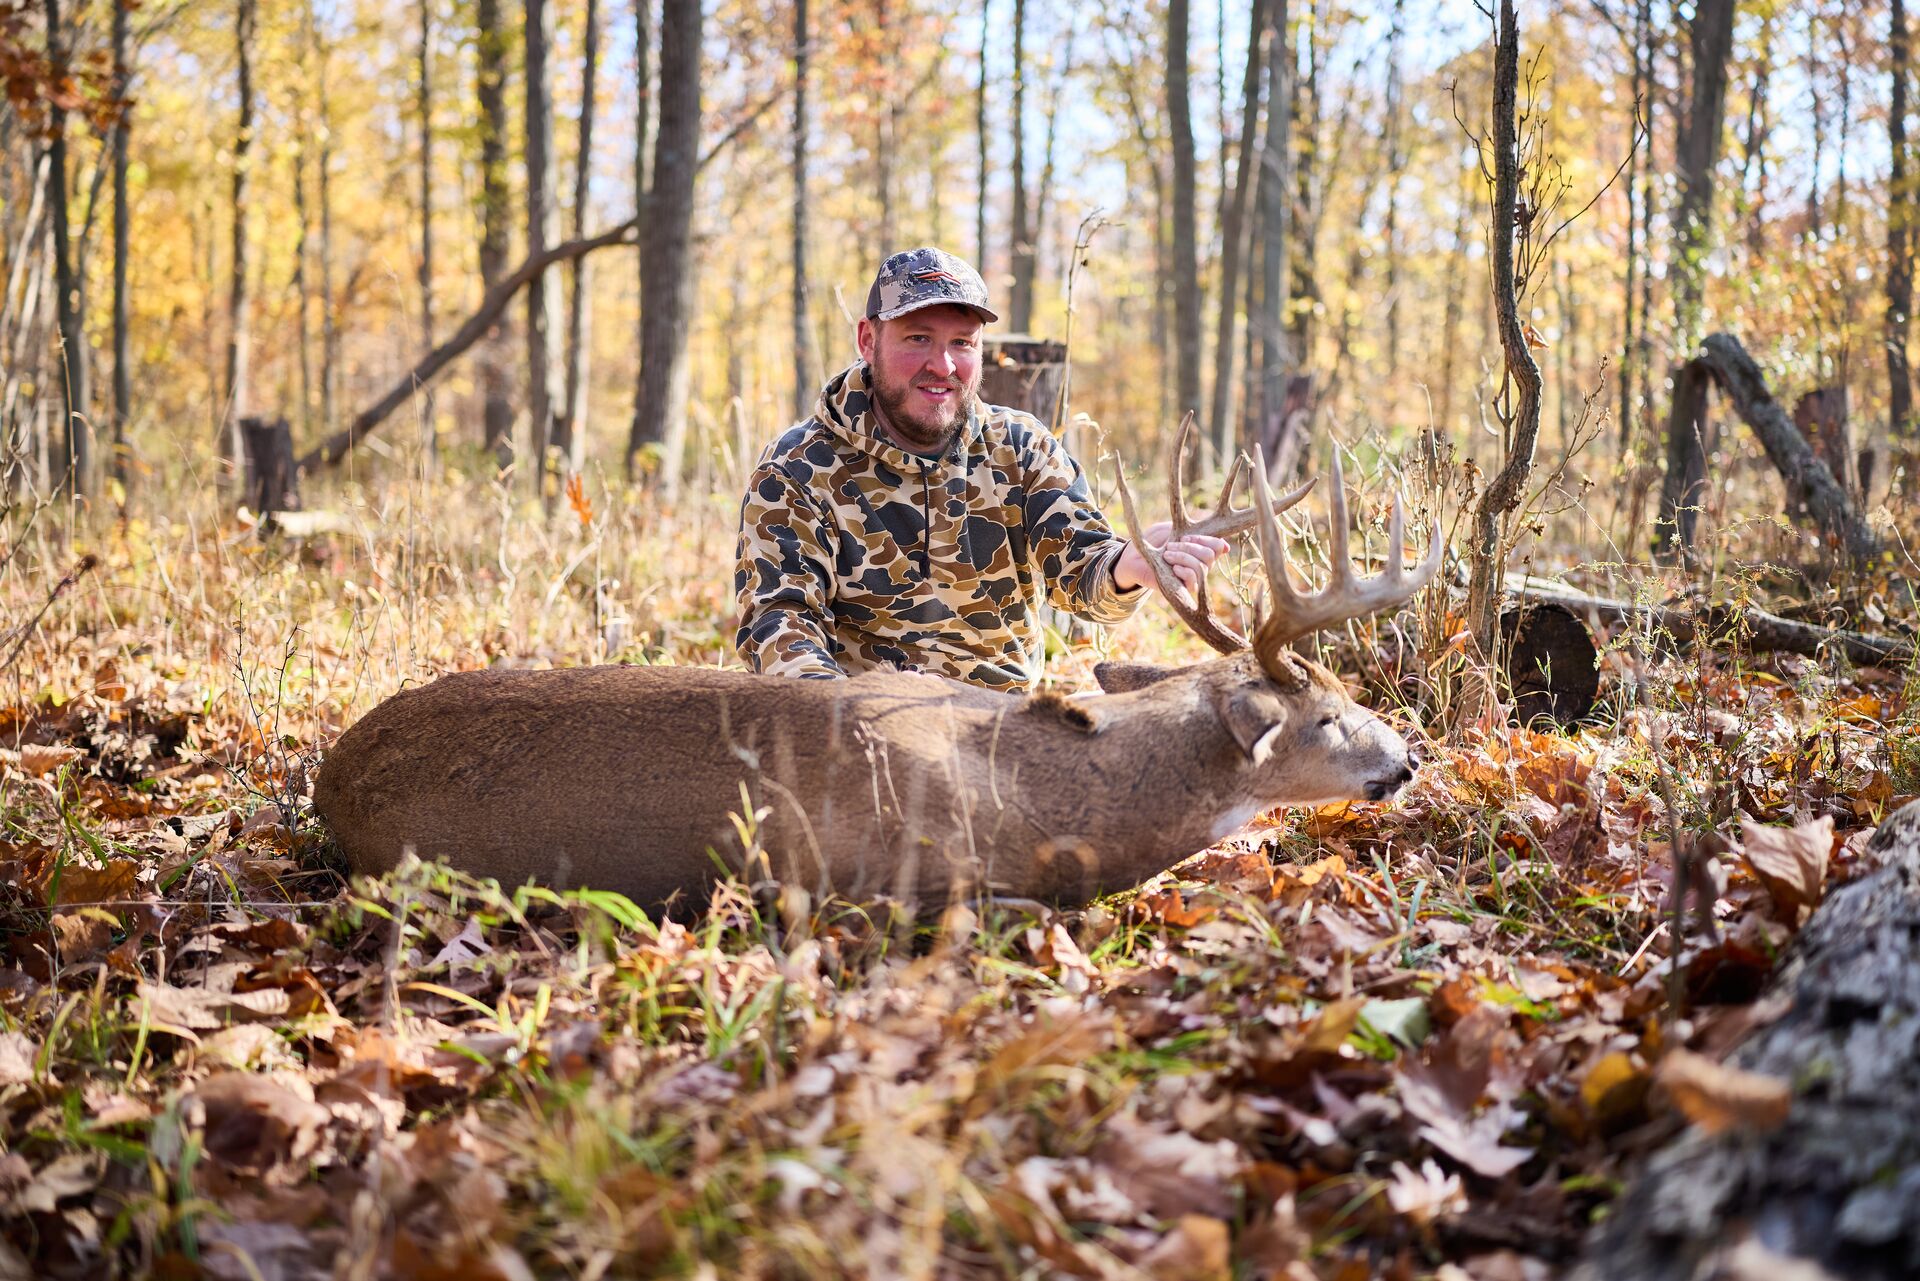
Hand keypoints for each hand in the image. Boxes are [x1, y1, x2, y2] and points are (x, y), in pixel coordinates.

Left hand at [1113, 521, 1229, 594]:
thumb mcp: (1171, 530)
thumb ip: (1194, 533)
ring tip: (1166, 555)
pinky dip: (1184, 571)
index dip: (1206, 539)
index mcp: (1199, 548)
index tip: (1185, 537)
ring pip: (1203, 566)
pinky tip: (1172, 568)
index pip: (1217, 546)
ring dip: (1183, 557)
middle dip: (1191, 547)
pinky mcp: (1184, 589)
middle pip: (1211, 555)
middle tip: (1170, 546)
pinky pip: (1195, 580)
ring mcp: (1192, 577)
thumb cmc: (1152, 544)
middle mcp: (1199, 563)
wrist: (1133, 559)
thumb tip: (1224, 547)